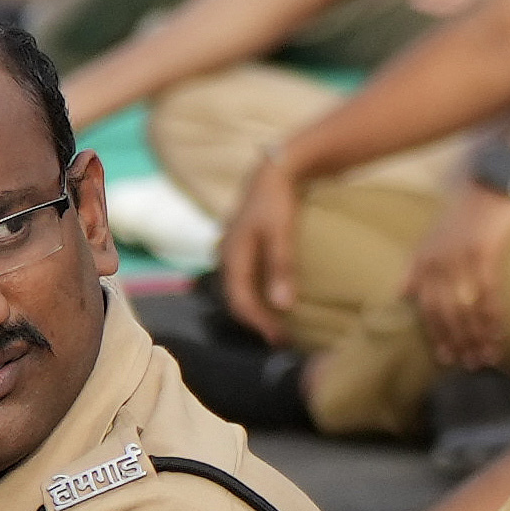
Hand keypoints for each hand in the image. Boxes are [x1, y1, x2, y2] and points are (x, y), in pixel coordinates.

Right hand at [215, 157, 307, 340]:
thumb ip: (281, 267)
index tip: (279, 339)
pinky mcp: (242, 243)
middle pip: (236, 297)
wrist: (274, 171)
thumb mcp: (282, 234)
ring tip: (277, 321)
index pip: (240, 301)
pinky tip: (273, 295)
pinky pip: (245, 274)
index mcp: (232, 256)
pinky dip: (257, 290)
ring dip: (256, 306)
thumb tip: (282, 305)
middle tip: (280, 337)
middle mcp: (227, 254)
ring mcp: (232, 248)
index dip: (259, 323)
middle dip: (256, 319)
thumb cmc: (278, 201)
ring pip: (239, 286)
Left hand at [405, 181, 509, 370]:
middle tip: (470, 364)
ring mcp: (459, 260)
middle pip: (444, 314)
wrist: (492, 184)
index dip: (437, 336)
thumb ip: (416, 267)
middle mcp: (436, 264)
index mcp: (422, 262)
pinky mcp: (484, 255)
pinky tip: (499, 335)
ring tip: (487, 358)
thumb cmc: (465, 212)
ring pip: (465, 310)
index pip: (425, 308)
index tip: (447, 358)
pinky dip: (493, 319)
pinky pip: (488, 296)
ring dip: (476, 338)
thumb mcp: (431, 238)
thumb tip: (401, 293)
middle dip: (457, 343)